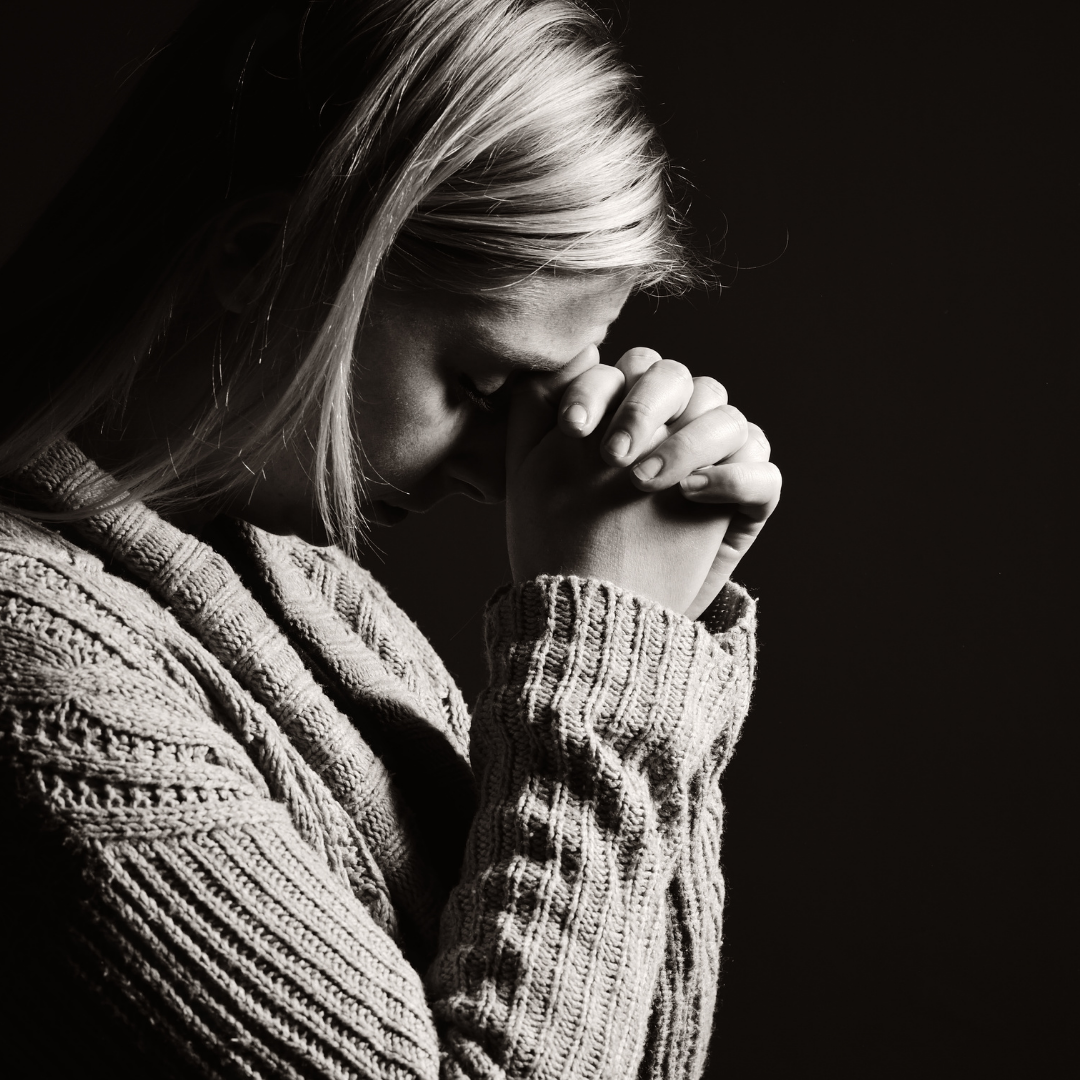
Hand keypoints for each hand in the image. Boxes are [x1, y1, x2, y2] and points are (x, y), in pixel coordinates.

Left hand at [505, 347, 780, 617]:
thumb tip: (572, 347)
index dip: (599, 388)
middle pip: (680, 380)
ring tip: (644, 482)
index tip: (572, 428)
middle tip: (612, 456)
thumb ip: (541, 409)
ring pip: (724, 417)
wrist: (597, 609)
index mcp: (631, 408)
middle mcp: (678, 424)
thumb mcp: (537, 473)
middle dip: (645, 408)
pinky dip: (732, 477)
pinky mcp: (747, 502)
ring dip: (686, 442)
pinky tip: (690, 495)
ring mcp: (716, 460)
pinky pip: (764, 473)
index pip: (627, 370)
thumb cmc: (565, 537)